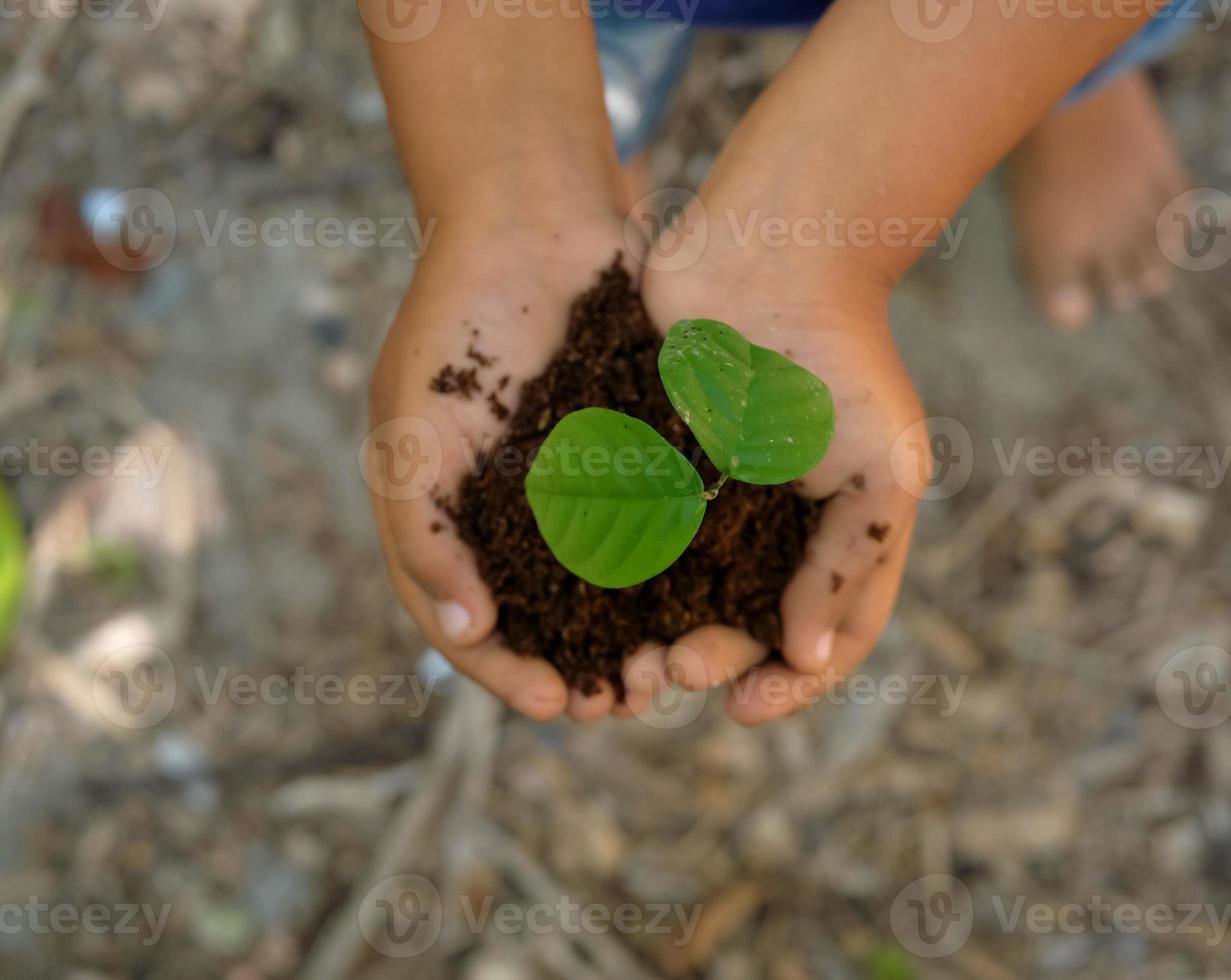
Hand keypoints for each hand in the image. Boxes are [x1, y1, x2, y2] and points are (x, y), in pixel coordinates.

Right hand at [366, 220, 666, 721]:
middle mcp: (516, 516)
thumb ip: (425, 531)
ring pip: (611, 588)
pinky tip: (708, 602)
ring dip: (636, 636)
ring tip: (670, 671)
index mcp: (452, 520)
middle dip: (584, 668)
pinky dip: (679, 571)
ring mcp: (579, 489)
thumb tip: (466, 633)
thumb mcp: (414, 429)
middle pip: (547, 621)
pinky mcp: (639, 456)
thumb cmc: (456, 323)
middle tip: (624, 702)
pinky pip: (660, 527)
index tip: (554, 702)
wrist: (534, 223)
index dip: (508, 671)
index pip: (470, 625)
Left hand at [641, 242, 928, 724]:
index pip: (822, 640)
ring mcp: (705, 500)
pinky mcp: (644, 464)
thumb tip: (801, 656)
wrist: (765, 256)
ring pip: (672, 597)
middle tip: (674, 669)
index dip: (788, 686)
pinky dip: (606, 582)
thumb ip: (847, 566)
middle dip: (707, 660)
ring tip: (625, 660)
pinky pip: (621, 538)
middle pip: (738, 628)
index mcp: (834, 538)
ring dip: (648, 640)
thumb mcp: (881, 473)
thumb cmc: (839, 362)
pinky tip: (582, 608)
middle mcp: (769, 530)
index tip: (744, 705)